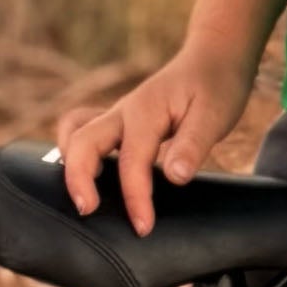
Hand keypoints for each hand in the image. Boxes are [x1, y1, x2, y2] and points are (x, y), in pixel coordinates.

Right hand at [54, 45, 257, 234]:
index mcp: (146, 111)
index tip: (143, 227)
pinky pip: (81, 131)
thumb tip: (174, 177)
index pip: (131, 160)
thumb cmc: (216, 87)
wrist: (213, 59)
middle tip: (88, 213)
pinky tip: (87, 178)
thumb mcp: (215, 115)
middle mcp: (123, 111)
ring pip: (74, 134)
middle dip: (79, 179)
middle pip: (82, 142)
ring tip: (82, 197)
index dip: (134, 197)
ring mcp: (116, 115)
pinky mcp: (117, 121)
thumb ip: (192, 146)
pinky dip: (74, 152)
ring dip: (70, 164)